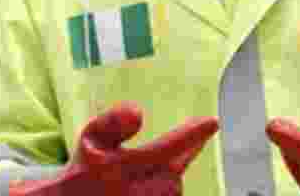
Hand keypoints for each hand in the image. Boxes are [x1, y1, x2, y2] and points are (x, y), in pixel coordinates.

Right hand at [9, 102, 218, 195]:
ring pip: (172, 189)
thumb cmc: (87, 169)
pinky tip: (149, 185)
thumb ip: (113, 122)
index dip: (191, 135)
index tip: (213, 122)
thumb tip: (139, 112)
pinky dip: (161, 190)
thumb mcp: (92, 138)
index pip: (166, 148)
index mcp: (120, 167)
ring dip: (163, 180)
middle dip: (170, 163)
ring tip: (140, 179)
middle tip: (155, 159)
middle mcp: (134, 191)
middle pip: (173, 172)